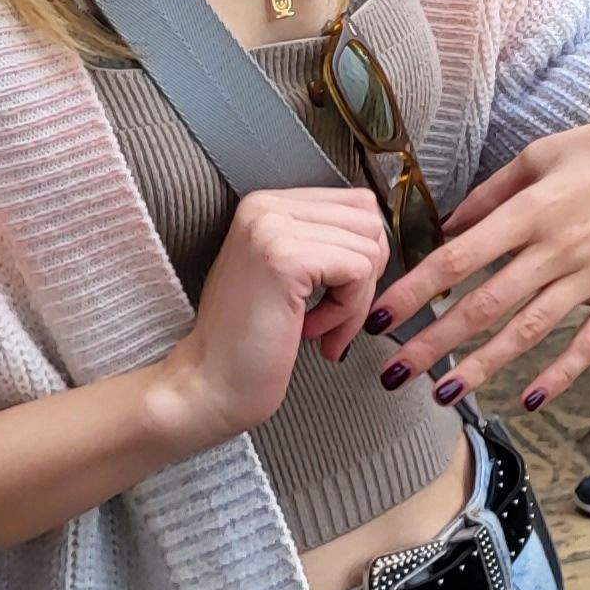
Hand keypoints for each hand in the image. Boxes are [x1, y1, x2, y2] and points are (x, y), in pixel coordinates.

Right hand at [148, 187, 387, 444]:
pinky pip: (359, 272)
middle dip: (365, 278)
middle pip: (370, 223)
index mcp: (266, 204)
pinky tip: (309, 331)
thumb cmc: (250, 340)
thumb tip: (382, 234)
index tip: (332, 293)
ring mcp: (272, 228)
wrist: (208, 385)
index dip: (362, 256)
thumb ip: (326, 242)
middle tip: (331, 315)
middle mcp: (265, 206)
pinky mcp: (286, 259)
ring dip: (354, 300)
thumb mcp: (288, 273)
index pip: (358, 205)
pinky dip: (347, 311)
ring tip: (316, 325)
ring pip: (369, 248)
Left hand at [365, 93, 589, 408]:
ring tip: (444, 394)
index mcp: (532, 209)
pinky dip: (562, 374)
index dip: (415, 290)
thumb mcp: (543, 153)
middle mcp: (558, 247)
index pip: (459, 258)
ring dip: (483, 366)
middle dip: (434, 342)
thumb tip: (449, 228)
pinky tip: (530, 401)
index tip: (381, 316)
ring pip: (530, 331)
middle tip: (393, 373)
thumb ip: (492, 193)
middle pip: (485, 304)